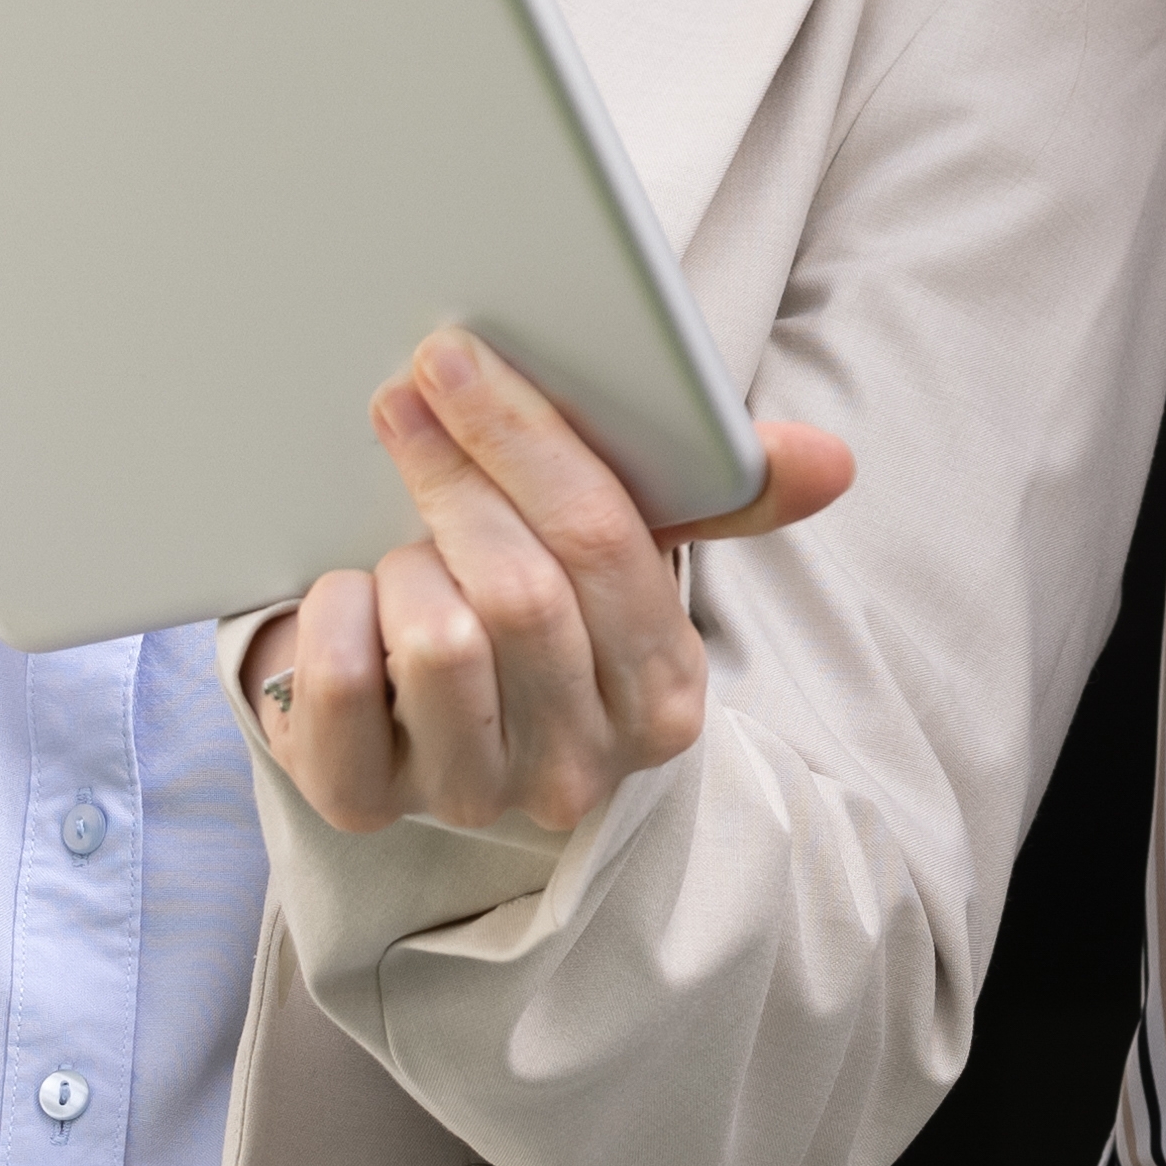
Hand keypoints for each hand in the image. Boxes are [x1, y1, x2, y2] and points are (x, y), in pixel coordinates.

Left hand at [234, 327, 854, 840]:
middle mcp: (578, 766)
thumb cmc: (540, 616)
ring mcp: (473, 795)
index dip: (525, 439)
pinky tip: (350, 595)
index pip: (609, 545)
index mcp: (663, 697)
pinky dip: (332, 617)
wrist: (421, 723)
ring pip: (437, 643)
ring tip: (399, 538)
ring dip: (403, 563)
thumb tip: (833, 459)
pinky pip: (340, 690)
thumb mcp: (633, 559)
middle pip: (519, 593)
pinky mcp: (367, 805)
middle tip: (402, 397)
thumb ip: (727, 497)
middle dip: (454, 474)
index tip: (457, 359)